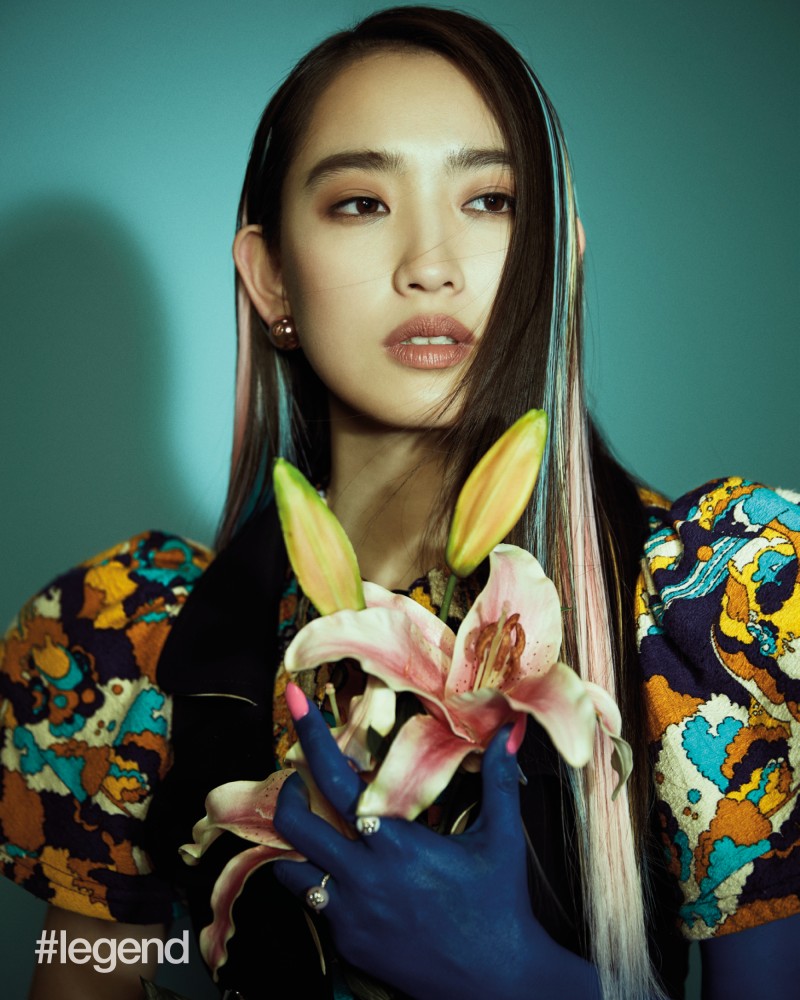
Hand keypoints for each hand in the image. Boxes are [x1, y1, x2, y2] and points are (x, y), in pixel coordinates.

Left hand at [272, 688, 598, 999]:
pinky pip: (315, 905)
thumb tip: (509, 731)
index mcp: (396, 840)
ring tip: (320, 829)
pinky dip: (320, 882)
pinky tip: (346, 874)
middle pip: (294, 822)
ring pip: (292, 869)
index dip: (311, 735)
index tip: (294, 699)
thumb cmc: (500, 904)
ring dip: (298, 843)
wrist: (498, 981)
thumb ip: (499, 779)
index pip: (336, 777)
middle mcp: (364, 874)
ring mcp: (351, 913)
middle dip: (288, 790)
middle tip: (300, 777)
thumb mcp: (501, 838)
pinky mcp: (349, 943)